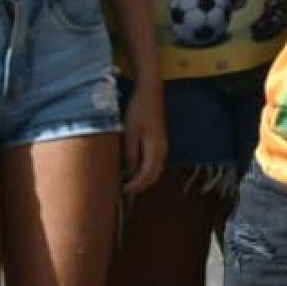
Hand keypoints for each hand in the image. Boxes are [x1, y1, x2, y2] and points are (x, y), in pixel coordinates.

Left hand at [121, 78, 166, 194]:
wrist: (149, 95)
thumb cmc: (138, 112)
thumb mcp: (130, 133)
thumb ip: (131, 153)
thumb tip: (131, 171)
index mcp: (155, 150)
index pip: (147, 175)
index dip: (136, 185)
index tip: (123, 190)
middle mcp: (162, 151)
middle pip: (154, 176)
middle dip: (141, 186)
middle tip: (125, 191)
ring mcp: (163, 147)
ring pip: (155, 170)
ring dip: (144, 179)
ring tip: (129, 183)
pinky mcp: (160, 143)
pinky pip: (155, 163)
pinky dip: (146, 171)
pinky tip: (135, 170)